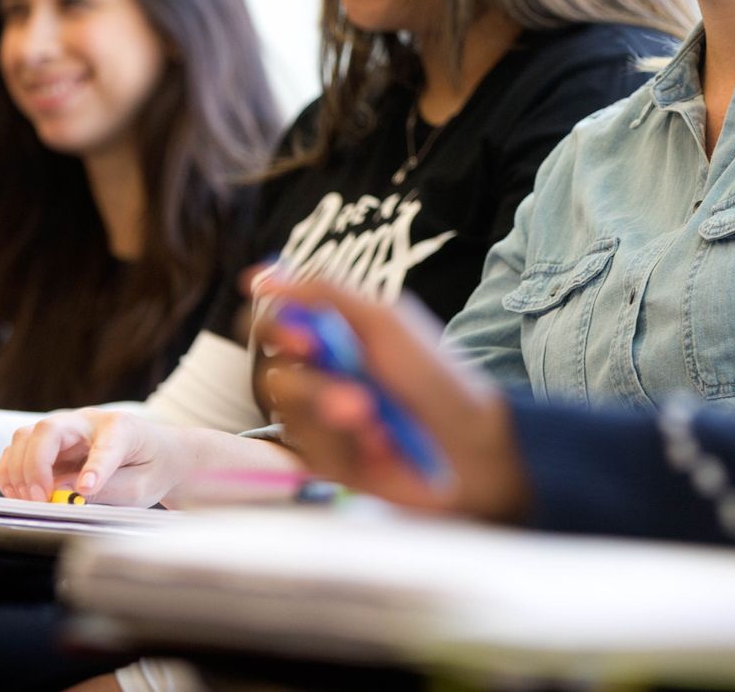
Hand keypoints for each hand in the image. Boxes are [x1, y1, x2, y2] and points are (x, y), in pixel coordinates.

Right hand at [0, 409, 188, 505]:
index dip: (95, 467)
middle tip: (40, 500)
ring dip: (18, 471)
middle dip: (35, 466)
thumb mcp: (142, 486)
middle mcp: (88, 422)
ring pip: (26, 437)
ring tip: (29, 500)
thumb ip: (111, 488)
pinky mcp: (51, 445)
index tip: (87, 489)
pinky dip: (11, 473)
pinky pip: (19, 451)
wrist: (155, 455)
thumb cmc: (150, 468)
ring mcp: (66, 430)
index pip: (105, 444)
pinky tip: (20, 494)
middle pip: (48, 430)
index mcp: (121, 429)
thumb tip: (74, 493)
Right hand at [257, 274, 528, 521]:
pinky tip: (381, 445)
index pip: (274, 324)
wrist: (472, 440)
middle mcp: (321, 375)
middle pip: (270, 372)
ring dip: (333, 412)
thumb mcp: (384, 322)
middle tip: (351, 390)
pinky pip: (309, 450)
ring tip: (373, 417)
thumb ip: (324, 293)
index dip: (275, 326)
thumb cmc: (435, 374)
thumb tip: (263, 274)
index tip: (302, 337)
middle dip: (309, 382)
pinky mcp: (330, 461)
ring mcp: (323, 420)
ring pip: (287, 412)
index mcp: (331, 336)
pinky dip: (346, 443)